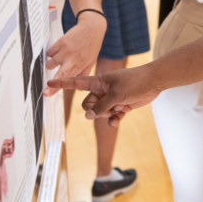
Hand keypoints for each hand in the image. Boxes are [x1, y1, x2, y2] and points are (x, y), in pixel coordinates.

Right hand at [43, 13, 105, 95]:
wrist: (92, 27)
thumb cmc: (92, 45)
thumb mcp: (91, 60)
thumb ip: (84, 73)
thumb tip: (79, 89)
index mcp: (81, 64)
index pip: (68, 79)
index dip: (57, 88)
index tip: (48, 94)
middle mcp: (73, 59)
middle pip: (60, 74)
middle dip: (51, 85)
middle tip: (44, 91)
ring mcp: (66, 50)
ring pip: (50, 63)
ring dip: (51, 64)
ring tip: (59, 59)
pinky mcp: (60, 42)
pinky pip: (49, 52)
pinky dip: (51, 54)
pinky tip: (58, 51)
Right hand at [46, 65, 161, 126]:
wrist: (154, 82)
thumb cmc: (135, 82)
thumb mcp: (116, 94)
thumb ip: (101, 106)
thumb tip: (88, 116)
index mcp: (98, 82)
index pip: (76, 83)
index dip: (63, 83)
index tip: (49, 82)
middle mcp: (102, 90)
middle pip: (87, 105)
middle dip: (94, 110)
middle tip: (108, 106)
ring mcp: (111, 98)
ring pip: (99, 112)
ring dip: (106, 114)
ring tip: (118, 108)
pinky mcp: (120, 105)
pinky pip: (110, 116)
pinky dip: (114, 119)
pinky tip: (119, 118)